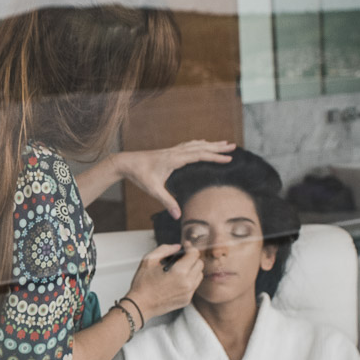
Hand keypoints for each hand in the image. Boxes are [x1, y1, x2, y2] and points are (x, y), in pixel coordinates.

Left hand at [116, 140, 234, 218]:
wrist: (126, 163)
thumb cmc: (139, 175)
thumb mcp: (153, 190)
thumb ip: (167, 202)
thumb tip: (178, 216)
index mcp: (174, 159)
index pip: (199, 155)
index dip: (215, 157)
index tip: (229, 158)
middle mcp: (175, 152)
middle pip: (201, 147)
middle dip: (218, 147)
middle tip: (233, 146)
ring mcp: (172, 150)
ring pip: (195, 144)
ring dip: (210, 144)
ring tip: (223, 143)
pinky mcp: (168, 152)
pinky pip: (188, 145)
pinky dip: (199, 144)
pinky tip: (202, 143)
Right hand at [125, 243, 203, 321]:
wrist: (140, 305)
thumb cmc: (142, 284)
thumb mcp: (149, 260)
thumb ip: (165, 249)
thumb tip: (177, 247)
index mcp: (179, 272)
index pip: (194, 254)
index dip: (190, 248)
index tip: (186, 246)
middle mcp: (187, 283)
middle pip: (200, 264)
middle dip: (192, 258)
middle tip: (181, 258)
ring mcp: (188, 293)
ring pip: (199, 275)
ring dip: (192, 269)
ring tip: (179, 270)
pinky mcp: (186, 300)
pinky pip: (194, 286)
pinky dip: (189, 280)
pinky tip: (177, 280)